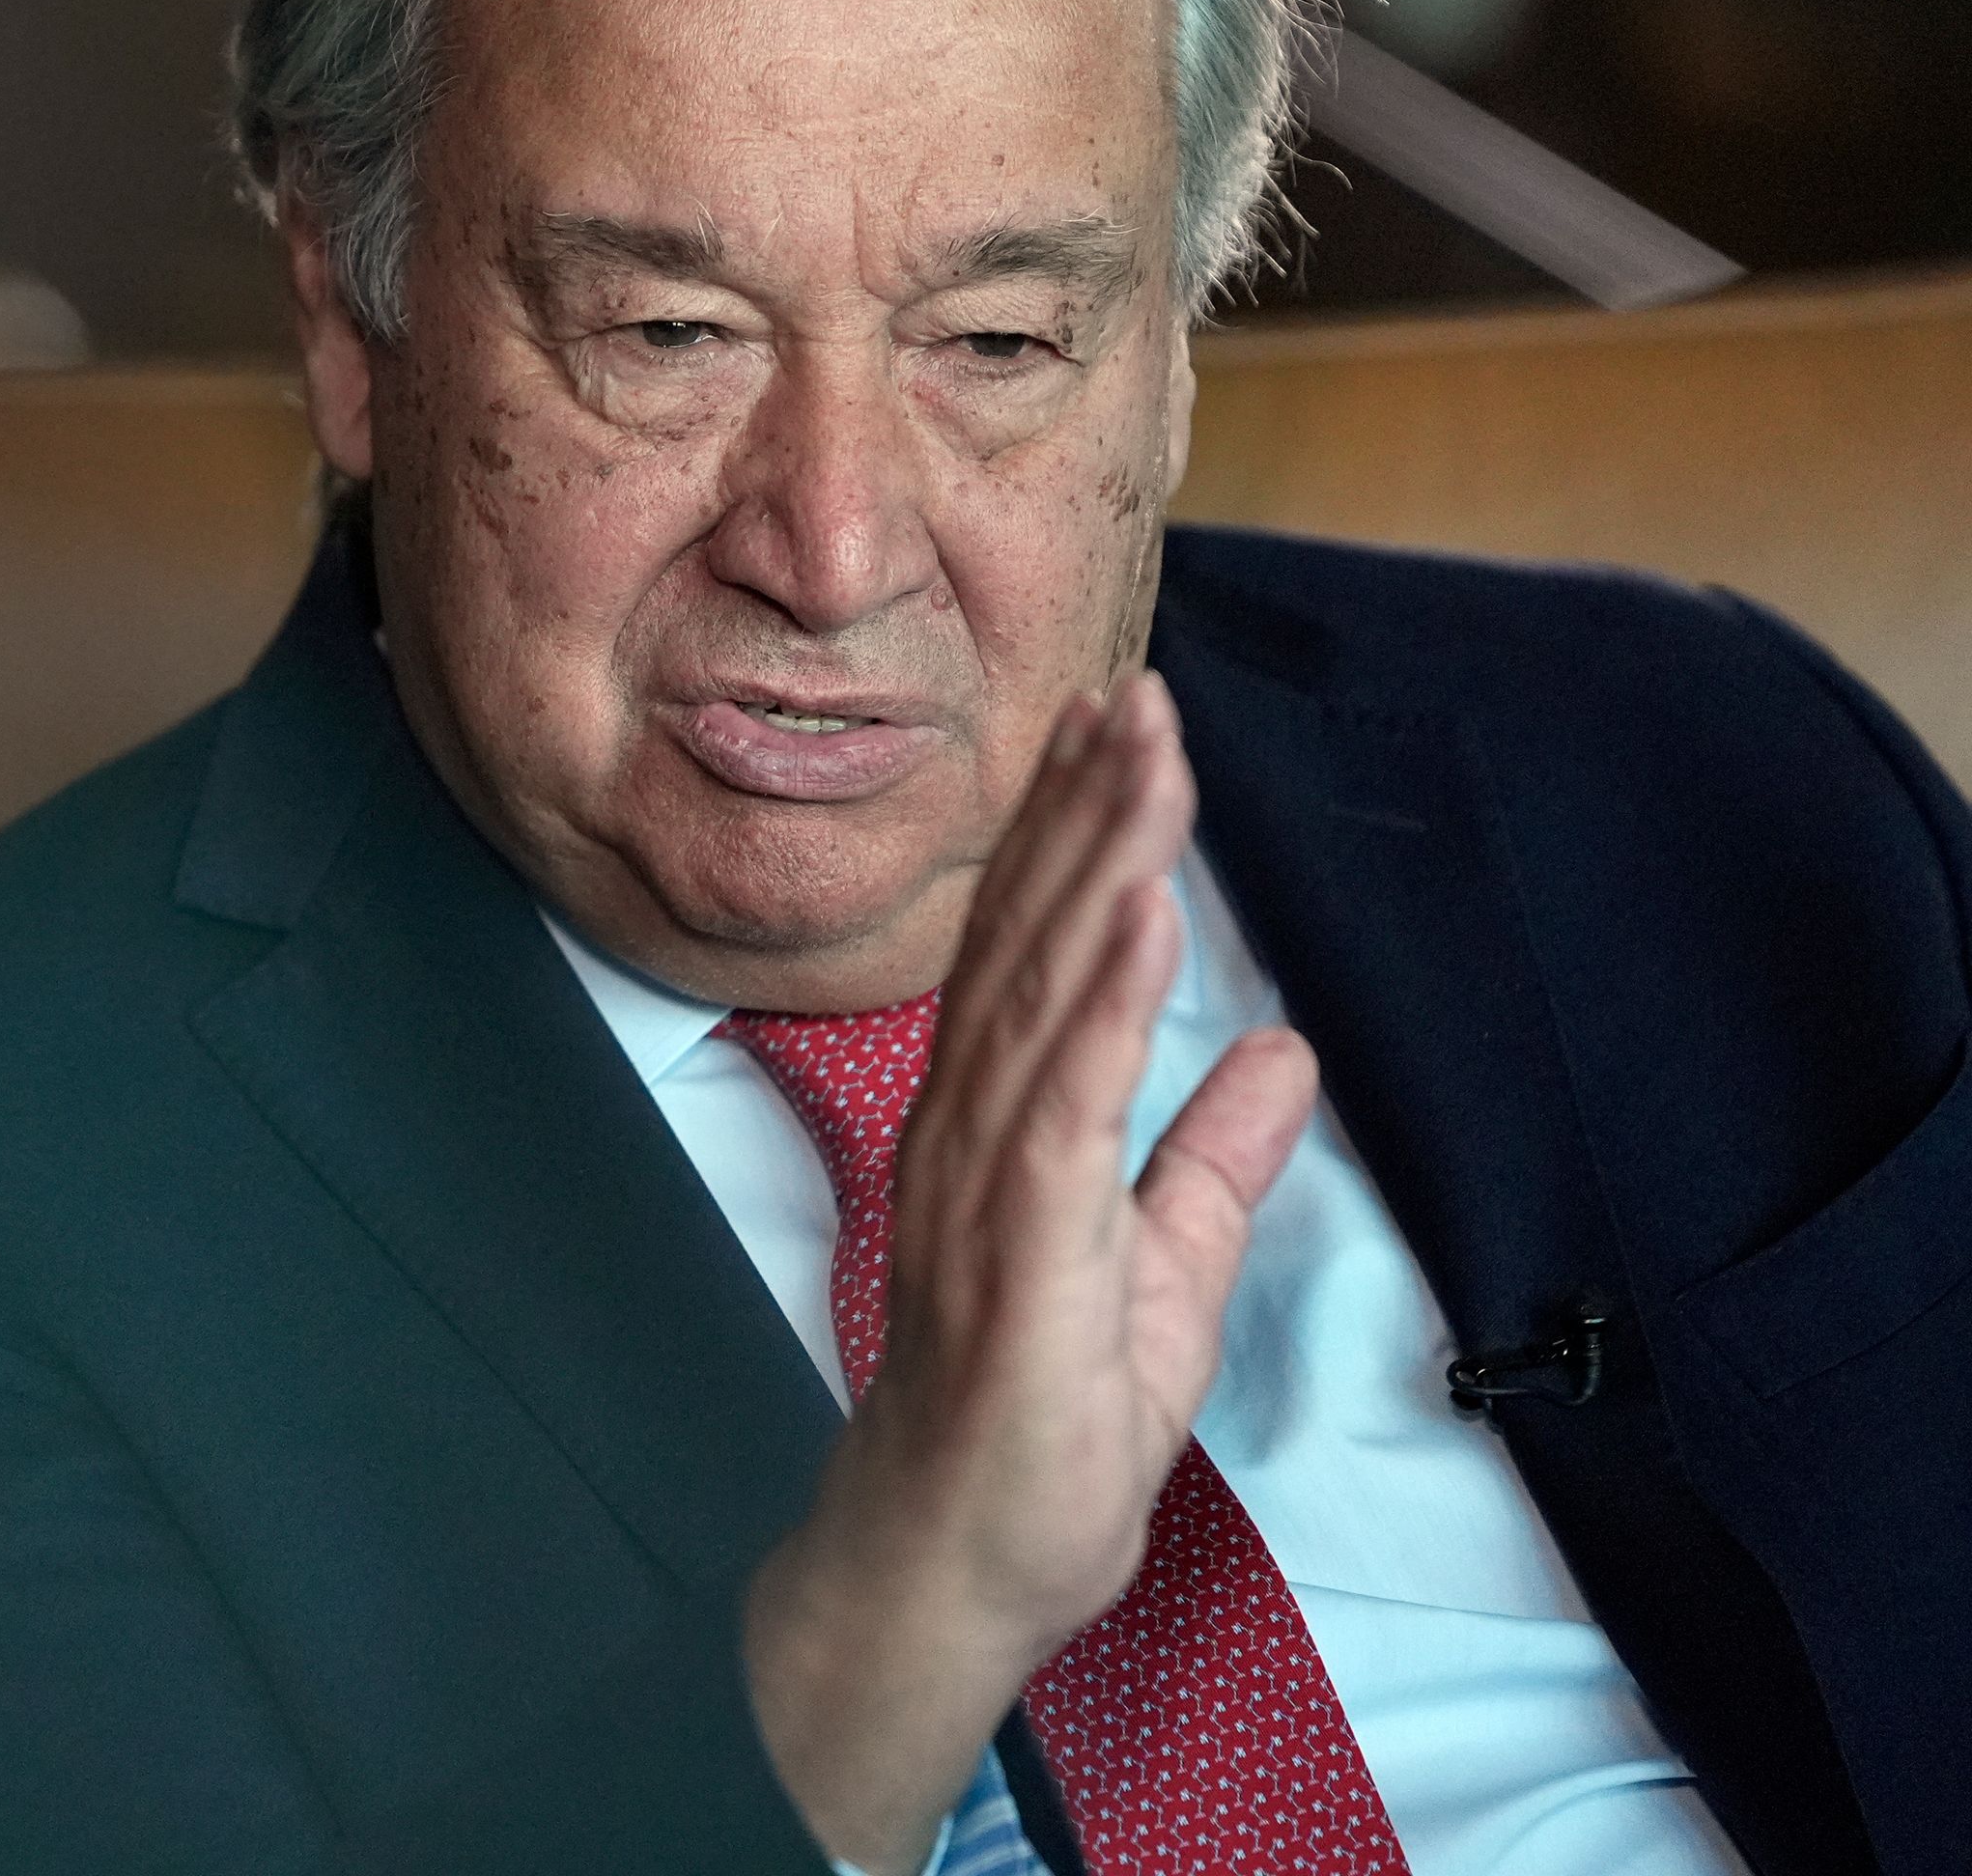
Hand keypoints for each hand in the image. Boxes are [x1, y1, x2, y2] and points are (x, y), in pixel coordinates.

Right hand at [740, 673, 1322, 1869]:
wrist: (966, 1557)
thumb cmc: (1043, 1426)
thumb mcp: (1165, 1270)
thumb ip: (1214, 1159)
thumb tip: (1282, 1054)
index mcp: (998, 1123)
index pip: (1039, 952)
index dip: (1079, 837)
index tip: (1122, 732)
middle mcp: (970, 1124)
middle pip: (1034, 939)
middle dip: (1087, 809)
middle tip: (1134, 690)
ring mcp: (983, 1177)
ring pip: (1046, 987)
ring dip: (1096, 861)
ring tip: (1144, 757)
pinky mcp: (1019, 1242)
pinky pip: (1064, 1096)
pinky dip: (1105, 996)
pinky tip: (1139, 908)